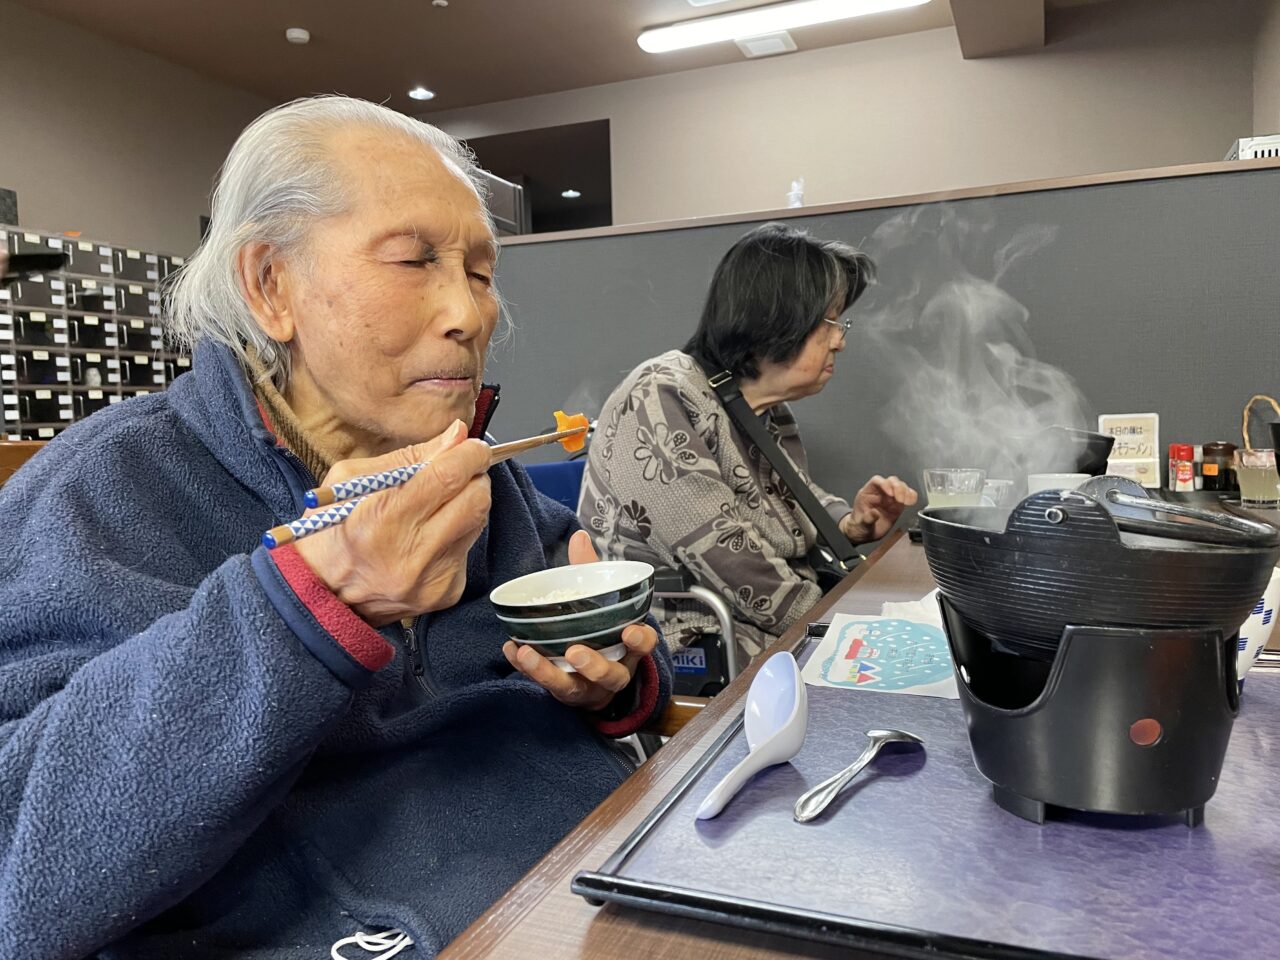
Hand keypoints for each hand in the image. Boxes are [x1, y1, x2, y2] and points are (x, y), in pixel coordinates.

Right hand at [292, 419, 492, 625]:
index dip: (469, 455)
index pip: (448, 477)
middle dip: (474, 477)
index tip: (473, 447)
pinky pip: (467, 549)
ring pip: (478, 523)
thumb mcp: (351, 480)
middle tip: (460, 471)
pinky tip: (429, 537)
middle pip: (476, 500)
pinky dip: (456, 534)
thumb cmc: (331, 531)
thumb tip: (457, 435)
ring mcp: (431, 579)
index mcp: (381, 520)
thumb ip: (410, 456)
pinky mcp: (445, 593)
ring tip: (437, 506)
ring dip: (466, 504)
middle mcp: (410, 554)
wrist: (321, 594)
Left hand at [503, 531, 658, 711]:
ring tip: (528, 654)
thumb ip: (590, 571)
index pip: (643, 645)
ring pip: (573, 687)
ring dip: (548, 673)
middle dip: (595, 666)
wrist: (594, 677)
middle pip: (610, 675)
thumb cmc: (600, 631)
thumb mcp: (601, 602)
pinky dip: (527, 669)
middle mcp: (612, 672)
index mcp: (628, 648)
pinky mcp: (564, 695)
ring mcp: (587, 688)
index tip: (630, 632)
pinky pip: (544, 686)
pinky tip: (512, 650)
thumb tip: (579, 536)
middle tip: (576, 652)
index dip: (640, 641)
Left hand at [841, 474, 917, 542]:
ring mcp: (890, 498)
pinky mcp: (898, 504)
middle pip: (891, 481)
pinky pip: (907, 496)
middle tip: (900, 499)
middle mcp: (880, 492)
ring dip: (906, 491)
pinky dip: (911, 496)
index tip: (890, 492)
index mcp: (867, 493)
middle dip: (898, 487)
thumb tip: (874, 513)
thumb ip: (867, 519)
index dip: (884, 484)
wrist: (865, 533)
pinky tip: (911, 501)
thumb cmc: (860, 525)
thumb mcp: (861, 524)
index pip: (876, 481)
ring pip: (900, 486)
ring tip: (906, 501)